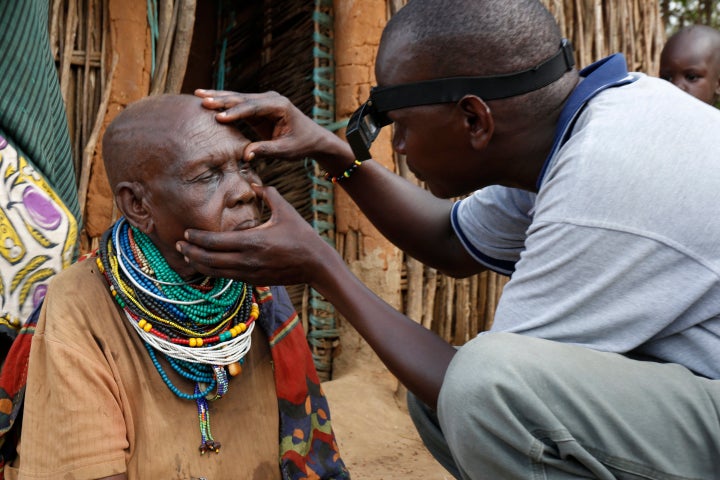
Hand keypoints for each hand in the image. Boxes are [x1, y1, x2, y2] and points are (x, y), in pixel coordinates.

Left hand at [176, 185, 333, 285]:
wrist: (316, 264)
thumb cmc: (302, 235)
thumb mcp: (285, 211)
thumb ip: (268, 194)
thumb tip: (253, 182)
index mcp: (253, 241)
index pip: (216, 242)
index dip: (198, 238)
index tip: (186, 233)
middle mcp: (248, 260)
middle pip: (210, 259)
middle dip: (191, 252)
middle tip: (178, 245)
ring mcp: (250, 273)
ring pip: (215, 272)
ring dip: (198, 264)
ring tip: (186, 256)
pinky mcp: (254, 281)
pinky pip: (227, 277)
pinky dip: (212, 272)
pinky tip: (205, 266)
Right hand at [194, 89, 352, 164]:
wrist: (312, 138)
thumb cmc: (301, 144)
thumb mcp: (286, 151)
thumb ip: (266, 150)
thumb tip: (246, 155)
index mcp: (279, 106)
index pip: (253, 108)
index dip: (235, 113)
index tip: (219, 117)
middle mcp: (271, 98)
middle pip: (242, 98)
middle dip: (222, 100)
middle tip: (202, 100)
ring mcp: (264, 100)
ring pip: (238, 97)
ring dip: (219, 97)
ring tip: (198, 94)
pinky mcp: (259, 106)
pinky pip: (239, 104)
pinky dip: (224, 102)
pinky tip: (208, 99)